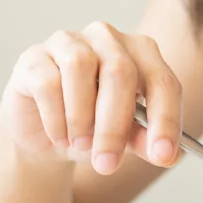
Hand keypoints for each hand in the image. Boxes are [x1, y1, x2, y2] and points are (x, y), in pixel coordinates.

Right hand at [0, 21, 181, 174]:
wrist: (47, 134)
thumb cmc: (94, 128)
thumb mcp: (125, 138)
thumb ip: (145, 140)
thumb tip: (168, 155)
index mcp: (142, 53)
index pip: (162, 82)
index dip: (166, 120)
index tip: (163, 155)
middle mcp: (107, 38)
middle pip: (120, 72)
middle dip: (115, 126)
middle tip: (108, 164)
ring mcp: (68, 41)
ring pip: (80, 68)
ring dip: (81, 118)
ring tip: (81, 145)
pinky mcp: (34, 56)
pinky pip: (47, 82)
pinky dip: (55, 118)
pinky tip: (60, 136)